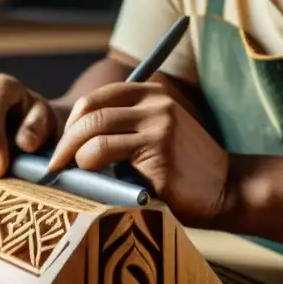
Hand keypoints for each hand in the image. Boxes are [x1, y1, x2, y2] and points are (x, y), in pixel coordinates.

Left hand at [46, 82, 229, 222]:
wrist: (226, 189)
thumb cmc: (182, 170)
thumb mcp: (154, 136)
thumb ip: (124, 129)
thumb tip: (70, 142)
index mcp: (151, 94)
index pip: (95, 99)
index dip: (72, 123)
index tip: (63, 146)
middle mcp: (155, 103)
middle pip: (89, 113)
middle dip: (65, 141)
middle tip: (55, 165)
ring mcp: (157, 125)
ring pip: (92, 132)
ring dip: (73, 156)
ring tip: (71, 174)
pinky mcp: (156, 150)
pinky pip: (103, 153)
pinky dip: (87, 166)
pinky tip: (93, 180)